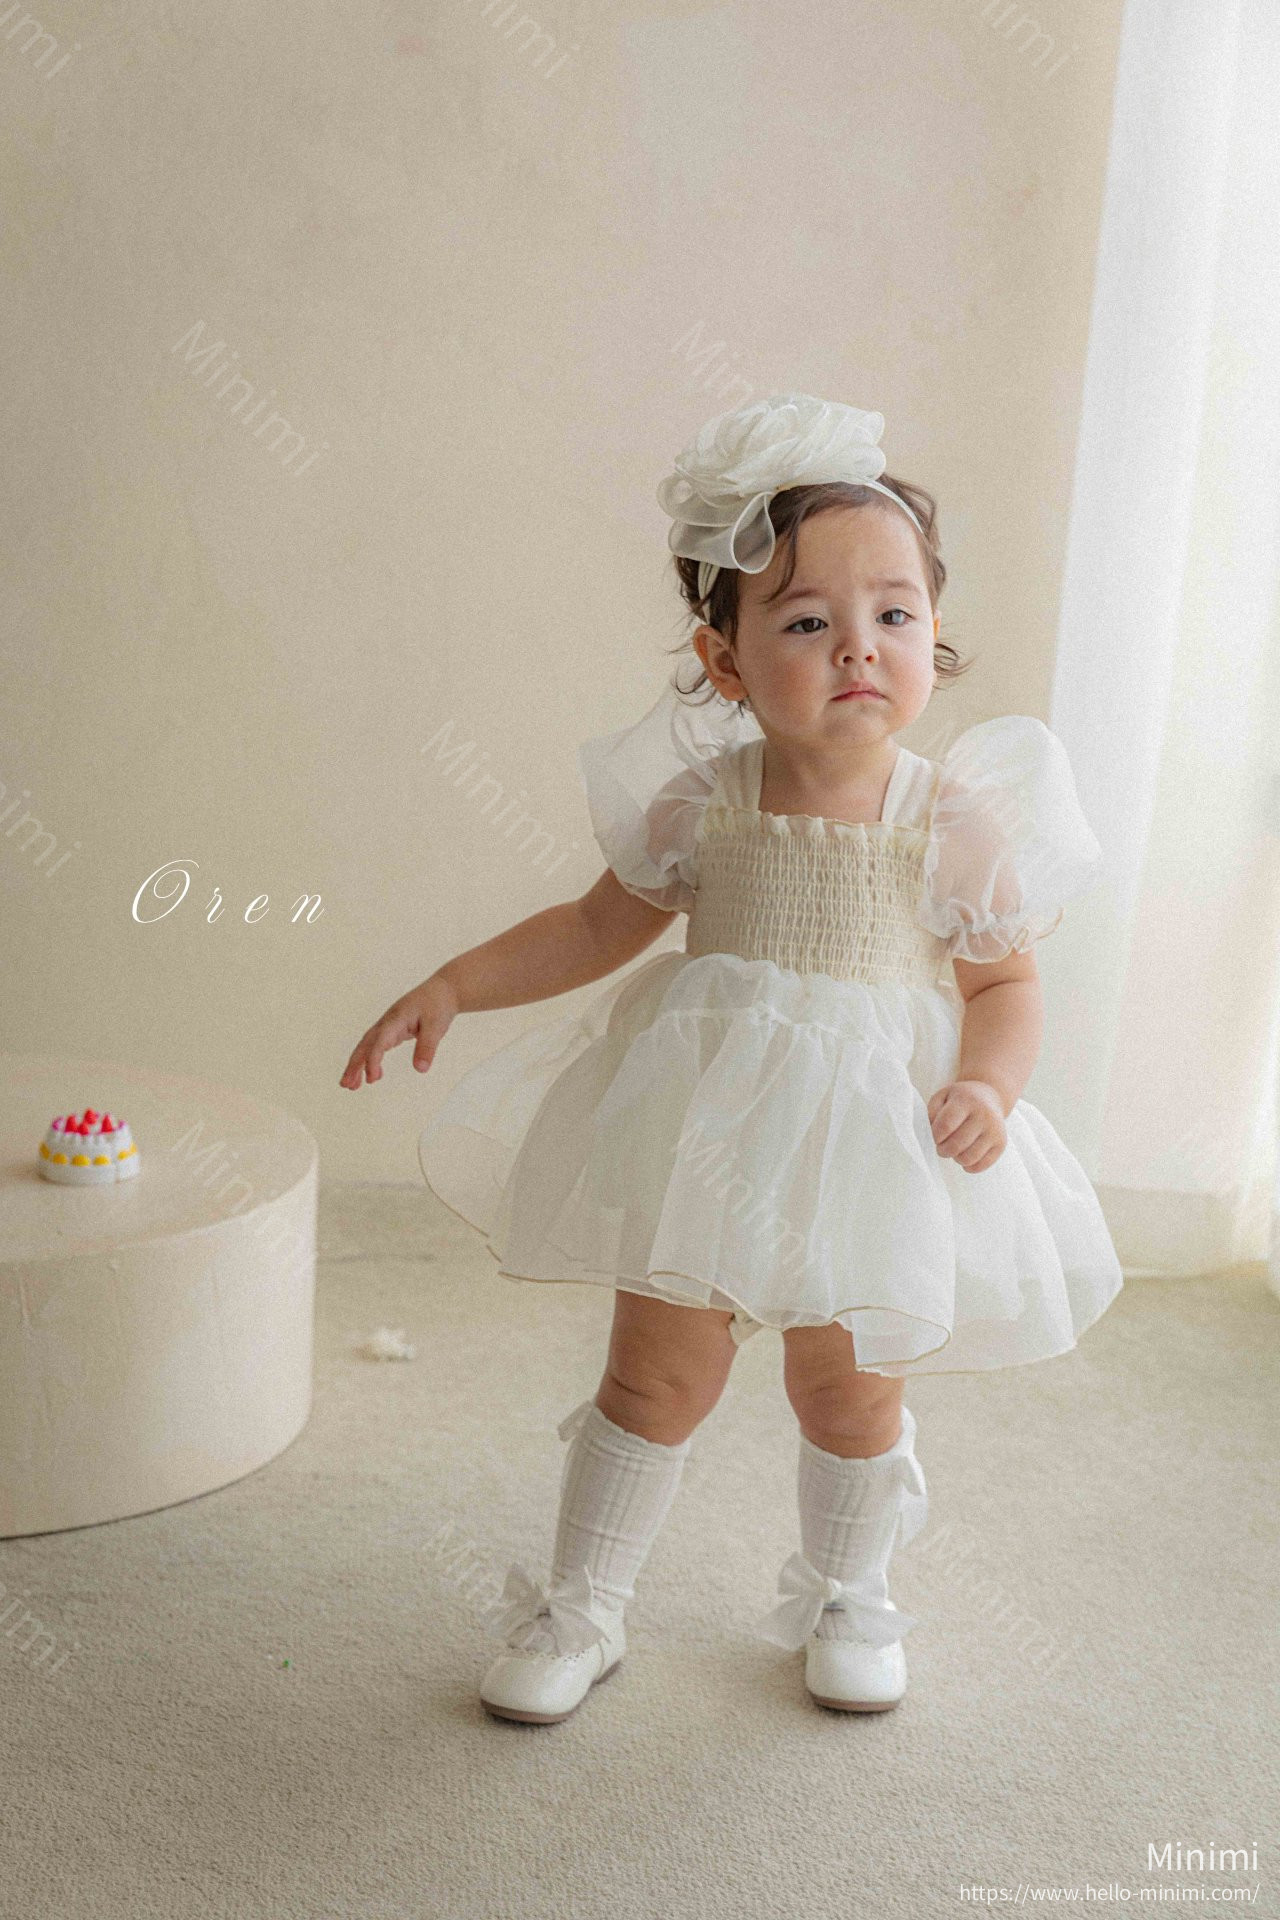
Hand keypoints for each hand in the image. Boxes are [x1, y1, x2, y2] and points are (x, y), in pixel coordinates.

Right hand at [340, 975, 459, 1088]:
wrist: (442, 990)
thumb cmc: (438, 1005)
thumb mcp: (436, 1026)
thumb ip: (427, 1047)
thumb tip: (420, 1069)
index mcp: (395, 1019)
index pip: (379, 1041)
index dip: (373, 1060)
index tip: (372, 1079)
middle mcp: (387, 1022)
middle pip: (365, 1044)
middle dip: (354, 1064)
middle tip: (346, 1085)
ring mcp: (388, 1026)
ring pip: (368, 1046)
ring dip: (357, 1064)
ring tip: (351, 1085)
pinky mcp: (392, 1030)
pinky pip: (376, 1046)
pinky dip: (370, 1060)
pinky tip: (372, 1074)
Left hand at [927, 1079, 1007, 1173]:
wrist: (989, 1097)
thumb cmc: (960, 1100)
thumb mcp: (942, 1096)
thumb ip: (932, 1112)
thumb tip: (934, 1132)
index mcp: (966, 1100)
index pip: (945, 1125)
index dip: (936, 1136)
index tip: (936, 1136)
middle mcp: (984, 1114)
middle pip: (956, 1144)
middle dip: (943, 1150)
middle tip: (941, 1147)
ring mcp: (995, 1130)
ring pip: (969, 1158)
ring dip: (956, 1158)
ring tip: (954, 1151)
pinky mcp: (1001, 1143)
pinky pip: (982, 1165)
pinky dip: (969, 1166)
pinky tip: (965, 1157)